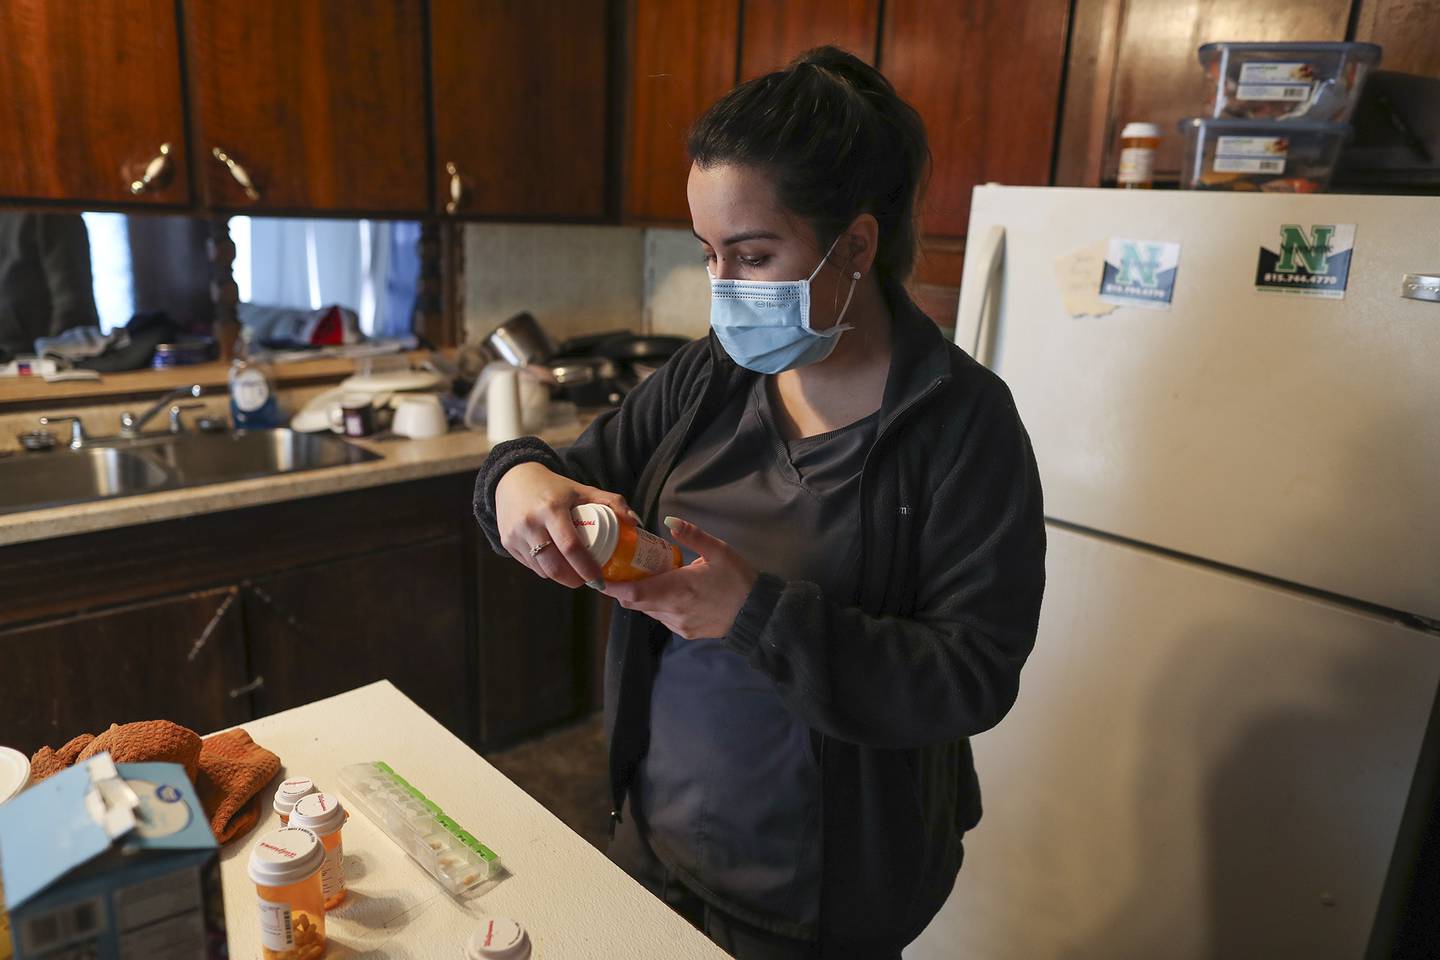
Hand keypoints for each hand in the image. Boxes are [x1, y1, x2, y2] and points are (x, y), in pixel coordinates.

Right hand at [495, 462, 637, 588]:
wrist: (513, 480)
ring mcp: (515, 534)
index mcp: (552, 508)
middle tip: (588, 581)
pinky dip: (545, 569)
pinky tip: (555, 562)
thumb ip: (611, 502)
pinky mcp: (507, 542)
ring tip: (574, 572)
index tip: (599, 579)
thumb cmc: (555, 488)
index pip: (570, 546)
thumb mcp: (582, 490)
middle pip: (554, 565)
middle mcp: (530, 523)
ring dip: (560, 576)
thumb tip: (635, 523)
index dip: (586, 567)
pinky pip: (530, 566)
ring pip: (542, 569)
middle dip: (573, 580)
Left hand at [602, 516, 757, 639]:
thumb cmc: (739, 579)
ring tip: (644, 577)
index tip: (596, 577)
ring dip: (642, 597)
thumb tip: (669, 520)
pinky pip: (663, 618)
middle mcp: (673, 611)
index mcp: (678, 589)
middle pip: (636, 603)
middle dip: (623, 589)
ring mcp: (679, 625)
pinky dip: (658, 605)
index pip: (634, 593)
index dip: (612, 587)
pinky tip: (668, 592)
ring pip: (649, 611)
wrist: (758, 613)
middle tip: (617, 570)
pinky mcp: (686, 632)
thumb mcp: (719, 551)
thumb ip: (692, 536)